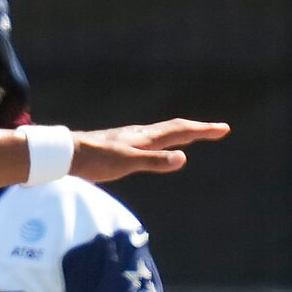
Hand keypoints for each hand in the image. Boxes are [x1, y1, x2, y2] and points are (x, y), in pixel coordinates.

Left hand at [69, 120, 229, 181]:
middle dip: (199, 129)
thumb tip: (183, 158)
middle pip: (176, 128)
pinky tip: (157, 146)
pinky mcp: (122, 145)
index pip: (181, 130)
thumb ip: (154, 161)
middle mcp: (142, 134)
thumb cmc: (96, 160)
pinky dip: (165, 140)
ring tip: (194, 134)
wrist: (67, 154)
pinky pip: (152, 139)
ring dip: (183, 132)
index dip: (204, 130)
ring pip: (164, 132)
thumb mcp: (127, 163)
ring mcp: (132, 138)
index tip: (224, 129)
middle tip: (219, 130)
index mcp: (147, 137)